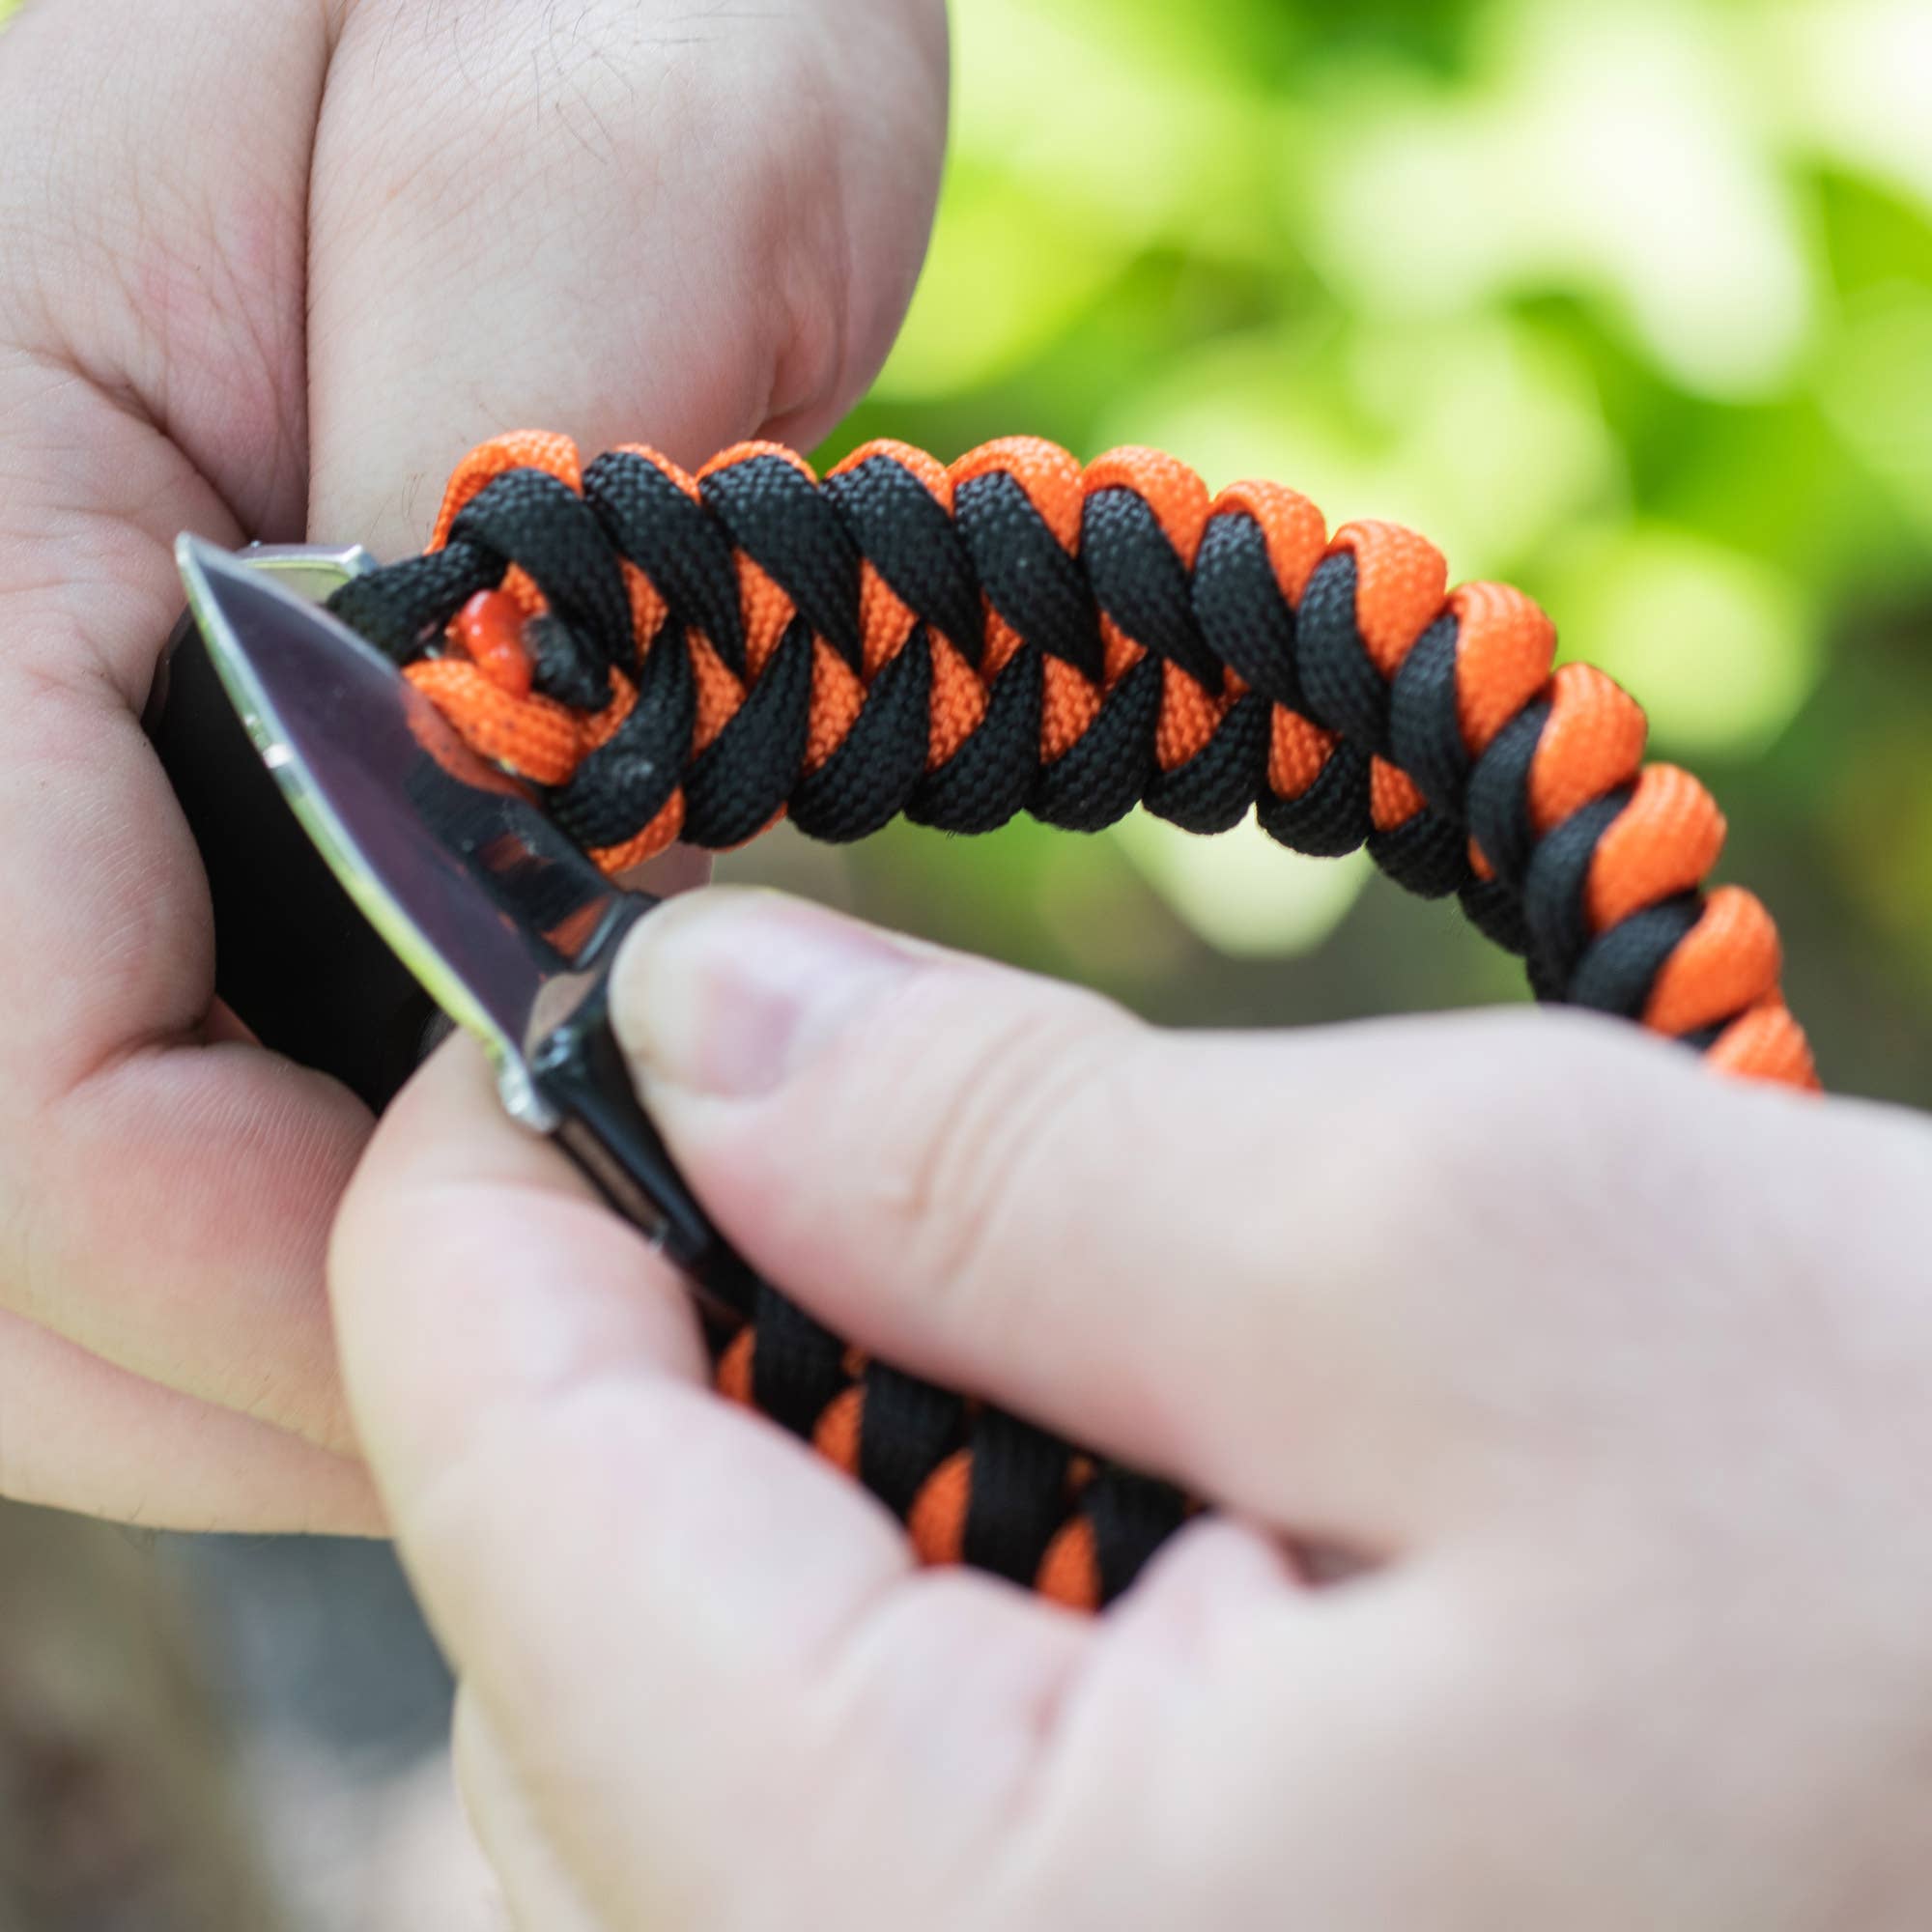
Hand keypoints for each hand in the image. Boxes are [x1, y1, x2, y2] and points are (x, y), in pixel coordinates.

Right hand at [0, 0, 945, 1528]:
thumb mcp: (603, 134)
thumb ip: (522, 531)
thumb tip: (526, 923)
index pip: (15, 1099)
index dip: (293, 1274)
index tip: (583, 1271)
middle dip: (261, 1349)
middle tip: (574, 1339)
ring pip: (0, 1214)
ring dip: (238, 1309)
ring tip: (520, 1270)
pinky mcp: (31, 766)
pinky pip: (63, 1077)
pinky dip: (229, 1197)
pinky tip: (423, 1147)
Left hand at [333, 887, 1931, 1928]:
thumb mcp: (1464, 1259)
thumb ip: (1005, 1142)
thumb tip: (688, 1015)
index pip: (494, 1476)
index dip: (496, 1169)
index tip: (588, 977)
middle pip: (540, 1631)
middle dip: (640, 1323)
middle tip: (834, 1129)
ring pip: (662, 1730)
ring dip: (768, 1457)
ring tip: (1029, 1325)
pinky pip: (826, 1811)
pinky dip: (879, 1590)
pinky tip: (1086, 1489)